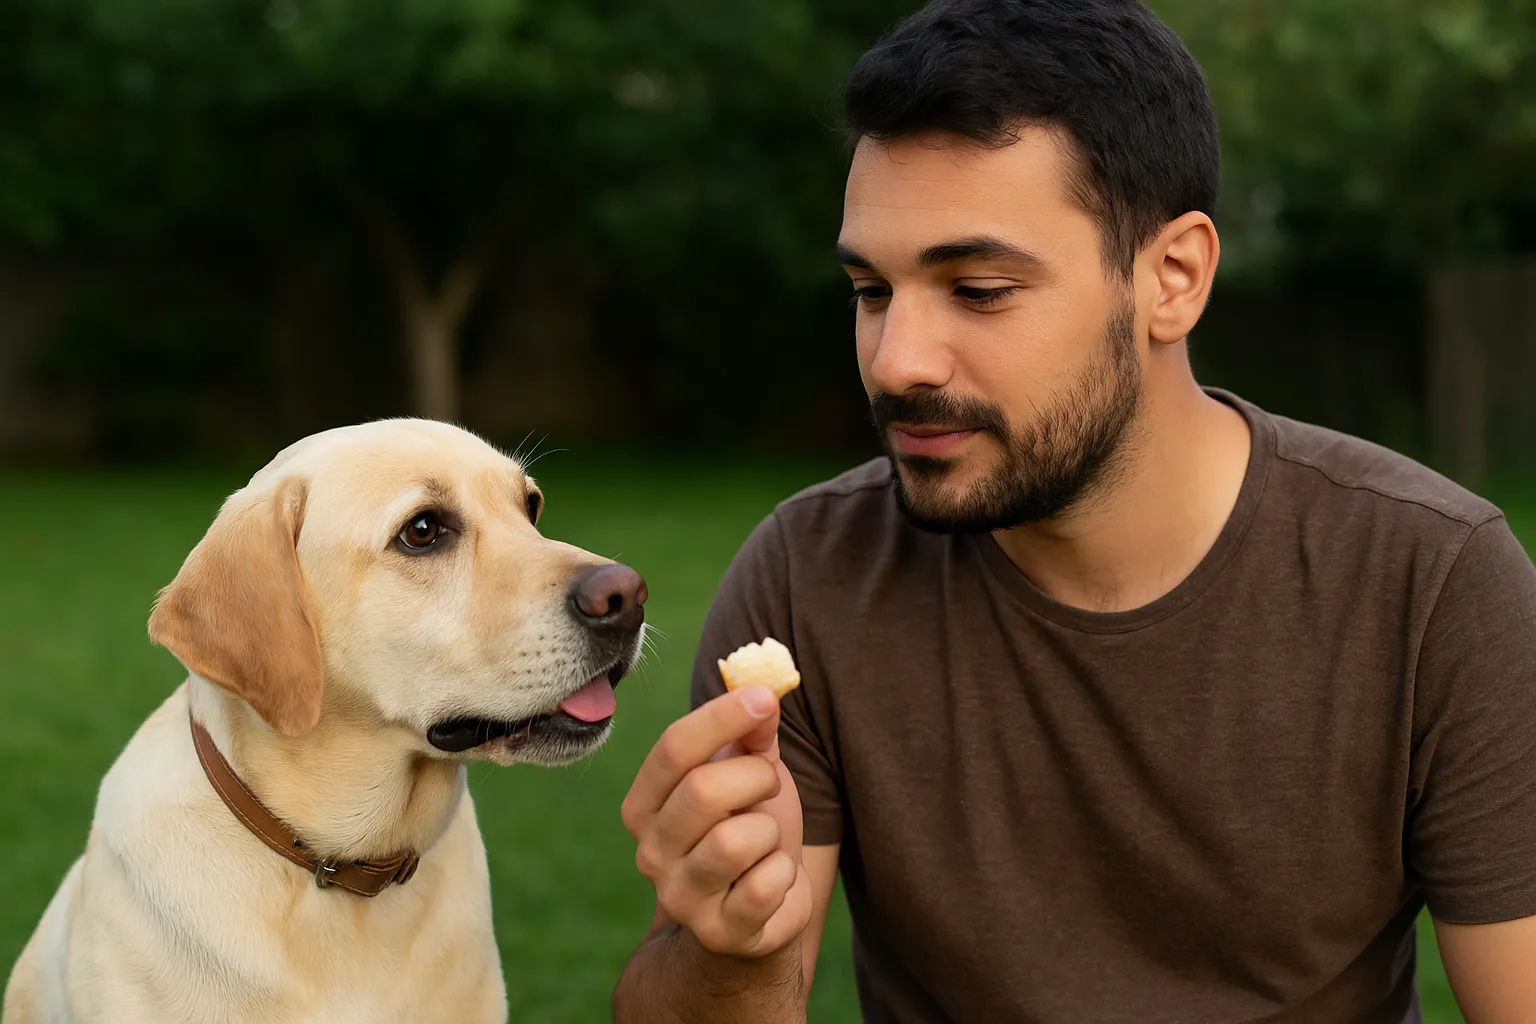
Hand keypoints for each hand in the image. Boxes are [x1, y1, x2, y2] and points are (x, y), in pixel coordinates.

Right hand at [621, 686, 813, 959]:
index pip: (673, 747)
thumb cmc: (748, 828)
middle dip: (756, 778)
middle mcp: (650, 851)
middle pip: (703, 790)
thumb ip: (752, 734)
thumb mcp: (748, 775)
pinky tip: (773, 879)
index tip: (766, 698)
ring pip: (734, 841)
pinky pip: (762, 887)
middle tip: (769, 787)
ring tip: (767, 840)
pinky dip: (783, 874)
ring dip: (770, 831)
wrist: (758, 913)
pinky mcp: (719, 932)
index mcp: (645, 804)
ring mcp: (681, 896)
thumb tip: (762, 687)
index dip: (723, 717)